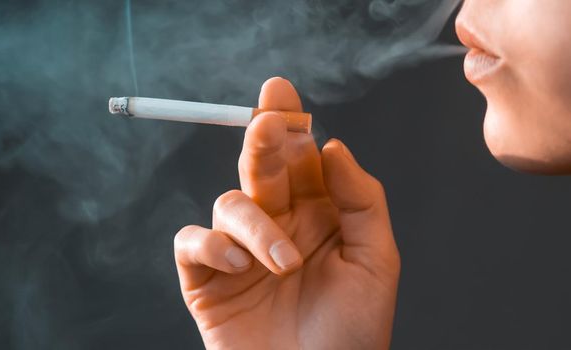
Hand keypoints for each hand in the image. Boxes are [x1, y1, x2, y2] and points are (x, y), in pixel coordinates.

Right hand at [174, 77, 399, 349]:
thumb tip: (332, 145)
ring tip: (284, 263)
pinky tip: (239, 264)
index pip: (301, 158)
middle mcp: (279, 226)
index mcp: (320, 216)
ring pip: (230, 203)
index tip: (280, 94)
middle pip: (261, 166)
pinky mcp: (209, 282)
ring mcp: (241, 253)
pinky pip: (193, 242)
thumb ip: (361, 200)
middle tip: (269, 121)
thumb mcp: (376, 262)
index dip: (288, 123)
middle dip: (262, 139)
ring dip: (257, 225)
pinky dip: (212, 246)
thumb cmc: (354, 333)